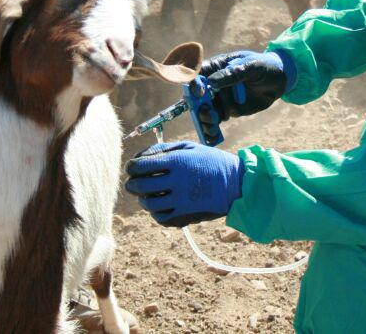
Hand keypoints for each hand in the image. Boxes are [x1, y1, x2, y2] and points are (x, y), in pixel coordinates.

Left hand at [124, 141, 241, 227]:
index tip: (131, 168)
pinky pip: (160, 217)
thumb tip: (140, 156)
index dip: (131, 167)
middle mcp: (176, 181)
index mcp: (176, 161)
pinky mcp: (185, 215)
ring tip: (145, 194)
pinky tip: (159, 205)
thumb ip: (163, 149)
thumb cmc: (211, 162)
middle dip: (132, 184)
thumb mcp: (189, 147)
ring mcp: (180, 200)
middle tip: (132, 183)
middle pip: (140, 186)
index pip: (140, 166)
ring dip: (142, 199)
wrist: (235, 184)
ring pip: (148, 204)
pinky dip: (155, 212)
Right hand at [193, 50, 293, 137]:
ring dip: (204, 120)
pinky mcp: (227, 111)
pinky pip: (215, 121)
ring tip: (212, 126)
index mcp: (216, 67)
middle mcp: (213, 83)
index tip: (199, 93)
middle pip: (197, 96)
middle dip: (198, 106)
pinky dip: (211, 130)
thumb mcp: (251, 66)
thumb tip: (211, 82)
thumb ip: (233, 73)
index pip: (197, 74)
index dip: (194, 83)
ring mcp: (219, 98)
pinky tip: (212, 137)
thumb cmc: (264, 66)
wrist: (279, 81)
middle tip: (208, 113)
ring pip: (204, 111)